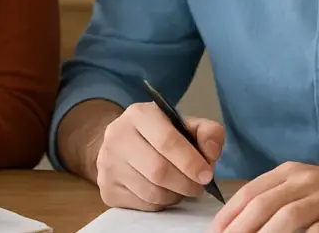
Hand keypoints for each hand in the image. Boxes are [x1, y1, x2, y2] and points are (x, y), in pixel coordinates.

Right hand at [94, 101, 224, 210]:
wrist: (122, 144)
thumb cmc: (160, 135)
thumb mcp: (185, 124)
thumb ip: (207, 132)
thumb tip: (210, 153)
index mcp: (139, 114)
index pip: (167, 141)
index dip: (191, 161)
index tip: (207, 175)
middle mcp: (117, 136)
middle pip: (158, 170)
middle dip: (186, 183)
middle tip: (198, 186)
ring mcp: (108, 164)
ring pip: (151, 192)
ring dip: (175, 195)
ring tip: (181, 187)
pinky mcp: (107, 188)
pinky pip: (142, 204)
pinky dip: (161, 203)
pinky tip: (164, 192)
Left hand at [208, 162, 318, 232]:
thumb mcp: (305, 184)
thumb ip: (276, 196)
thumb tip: (240, 220)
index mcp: (292, 172)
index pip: (251, 191)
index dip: (230, 213)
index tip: (215, 232)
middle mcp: (308, 181)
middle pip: (264, 205)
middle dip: (240, 228)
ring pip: (287, 218)